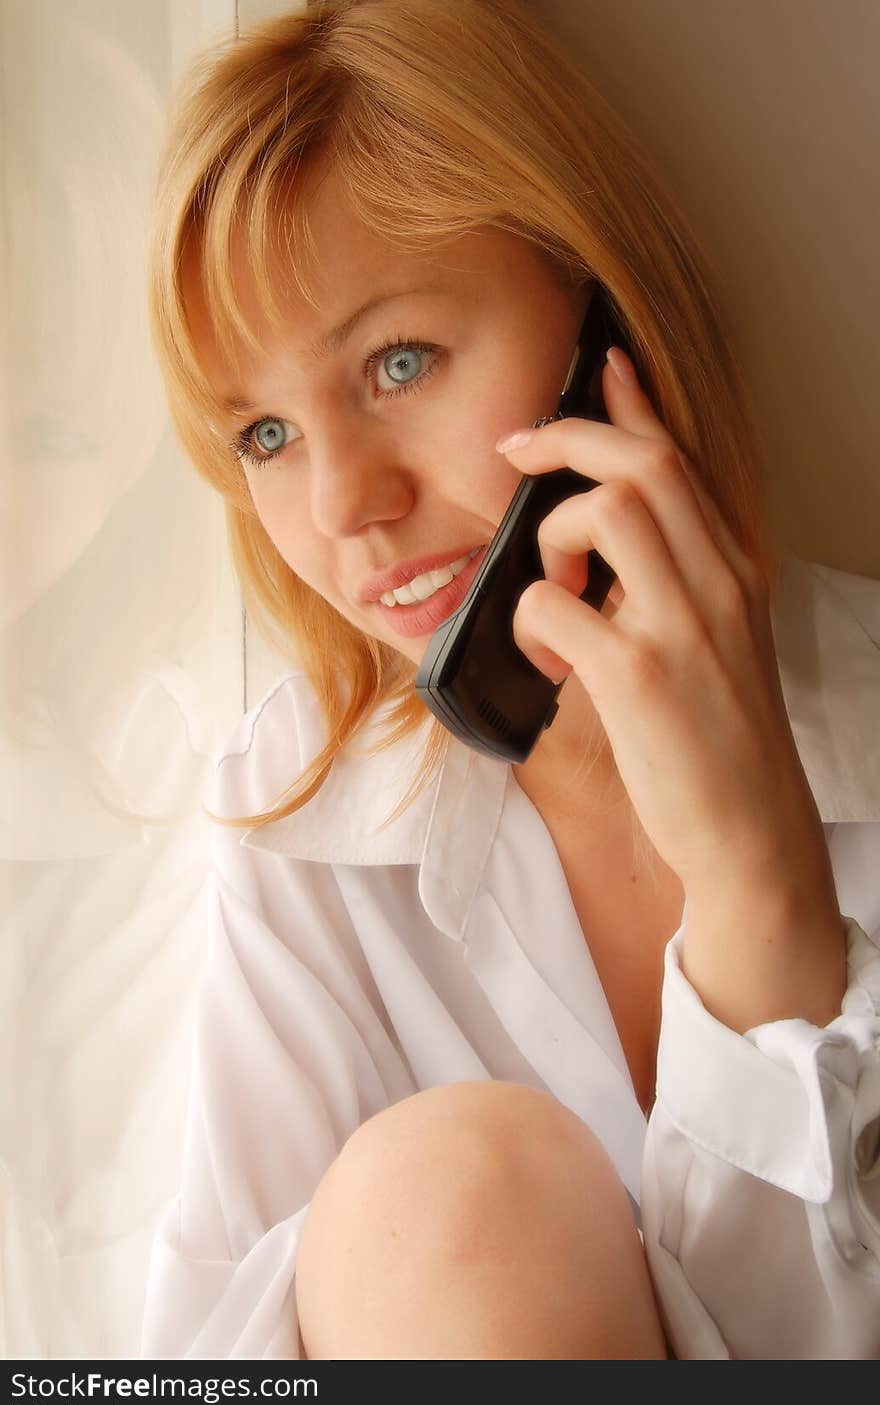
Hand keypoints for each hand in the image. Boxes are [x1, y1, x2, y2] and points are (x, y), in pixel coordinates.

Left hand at [497, 347, 826, 896]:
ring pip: (604, 509)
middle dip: (567, 437)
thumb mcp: (715, 644)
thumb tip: (599, 548)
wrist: (751, 831)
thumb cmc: (718, 743)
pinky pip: (553, 606)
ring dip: (553, 538)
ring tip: (556, 595)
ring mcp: (681, 625)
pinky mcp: (639, 676)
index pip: (682, 460)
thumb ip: (671, 586)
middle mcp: (717, 583)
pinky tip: (549, 664)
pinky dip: (532, 623)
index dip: (634, 404)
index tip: (600, 367)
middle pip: (642, 462)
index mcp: (734, 571)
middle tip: (514, 452)